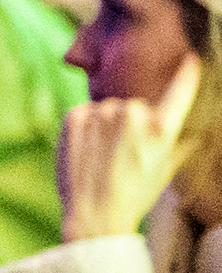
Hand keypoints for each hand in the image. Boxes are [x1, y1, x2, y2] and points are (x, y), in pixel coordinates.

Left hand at [59, 61, 201, 245]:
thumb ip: (180, 146)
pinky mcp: (75, 116)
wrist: (94, 213)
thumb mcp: (165, 171)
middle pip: (135, 106)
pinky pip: (86, 112)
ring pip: (109, 108)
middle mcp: (132, 115)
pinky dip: (87, 126)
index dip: (186, 77)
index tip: (192, 59)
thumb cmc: (135, 195)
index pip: (178, 95)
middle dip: (133, 123)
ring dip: (108, 124)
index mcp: (160, 129)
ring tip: (106, 156)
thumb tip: (197, 134)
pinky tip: (88, 150)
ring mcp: (101, 113)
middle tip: (126, 154)